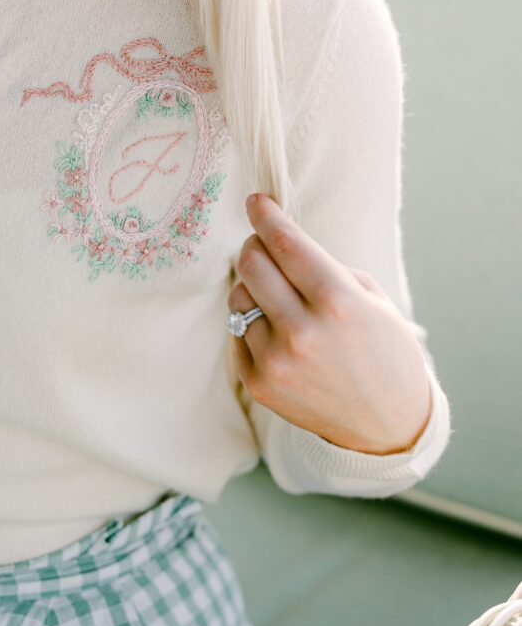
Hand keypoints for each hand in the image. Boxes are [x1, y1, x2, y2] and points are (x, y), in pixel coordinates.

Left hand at [228, 193, 432, 454]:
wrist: (388, 423)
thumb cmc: (384, 350)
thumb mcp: (370, 298)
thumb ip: (323, 267)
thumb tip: (274, 241)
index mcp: (337, 301)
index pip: (285, 242)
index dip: (265, 215)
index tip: (255, 202)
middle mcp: (303, 330)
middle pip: (251, 264)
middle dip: (254, 246)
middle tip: (263, 247)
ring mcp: (277, 361)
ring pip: (238, 298)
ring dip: (252, 287)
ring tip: (277, 297)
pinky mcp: (259, 384)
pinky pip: (238, 333)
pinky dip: (252, 323)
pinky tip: (277, 331)